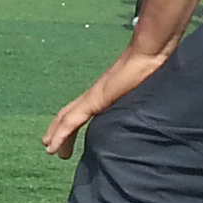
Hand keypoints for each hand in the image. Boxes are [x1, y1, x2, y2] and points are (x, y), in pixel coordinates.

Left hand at [43, 42, 172, 159]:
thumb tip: (149, 114)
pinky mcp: (94, 99)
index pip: (84, 110)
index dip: (73, 124)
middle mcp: (96, 94)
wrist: (150, 54)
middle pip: (70, 114)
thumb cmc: (153, 70)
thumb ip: (139, 103)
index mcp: (106, 92)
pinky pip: (72, 121)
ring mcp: (93, 96)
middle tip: (53, 147)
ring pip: (67, 118)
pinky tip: (52, 146)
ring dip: (56, 134)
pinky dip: (61, 134)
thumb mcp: (143, 93)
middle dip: (60, 130)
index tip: (69, 138)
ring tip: (49, 149)